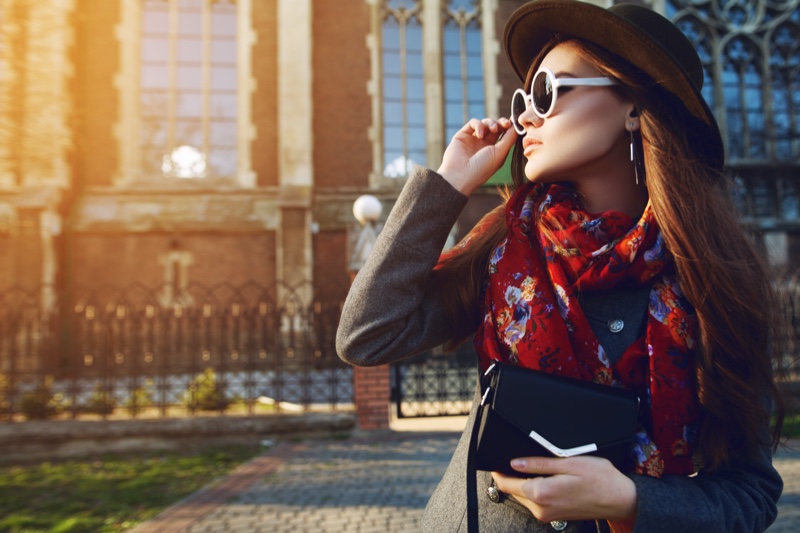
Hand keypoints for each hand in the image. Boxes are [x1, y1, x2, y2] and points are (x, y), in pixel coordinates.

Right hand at [437, 117, 516, 195]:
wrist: (459, 175)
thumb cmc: (482, 168)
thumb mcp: (500, 153)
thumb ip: (510, 138)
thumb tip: (517, 125)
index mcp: (495, 151)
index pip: (504, 134)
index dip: (509, 127)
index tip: (514, 123)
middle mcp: (484, 145)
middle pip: (495, 126)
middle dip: (501, 123)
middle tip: (505, 124)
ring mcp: (473, 140)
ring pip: (485, 123)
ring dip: (491, 123)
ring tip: (492, 129)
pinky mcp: (463, 135)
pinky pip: (473, 123)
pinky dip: (478, 125)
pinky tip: (480, 134)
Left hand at [491, 456, 637, 523]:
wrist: (620, 499)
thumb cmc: (599, 478)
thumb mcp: (567, 462)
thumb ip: (538, 464)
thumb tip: (514, 462)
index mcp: (541, 493)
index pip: (506, 484)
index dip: (497, 471)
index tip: (495, 460)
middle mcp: (541, 508)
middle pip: (513, 491)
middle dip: (510, 475)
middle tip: (516, 458)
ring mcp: (547, 515)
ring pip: (523, 497)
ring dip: (522, 483)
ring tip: (535, 467)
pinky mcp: (554, 516)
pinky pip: (535, 502)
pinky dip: (534, 490)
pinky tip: (546, 479)